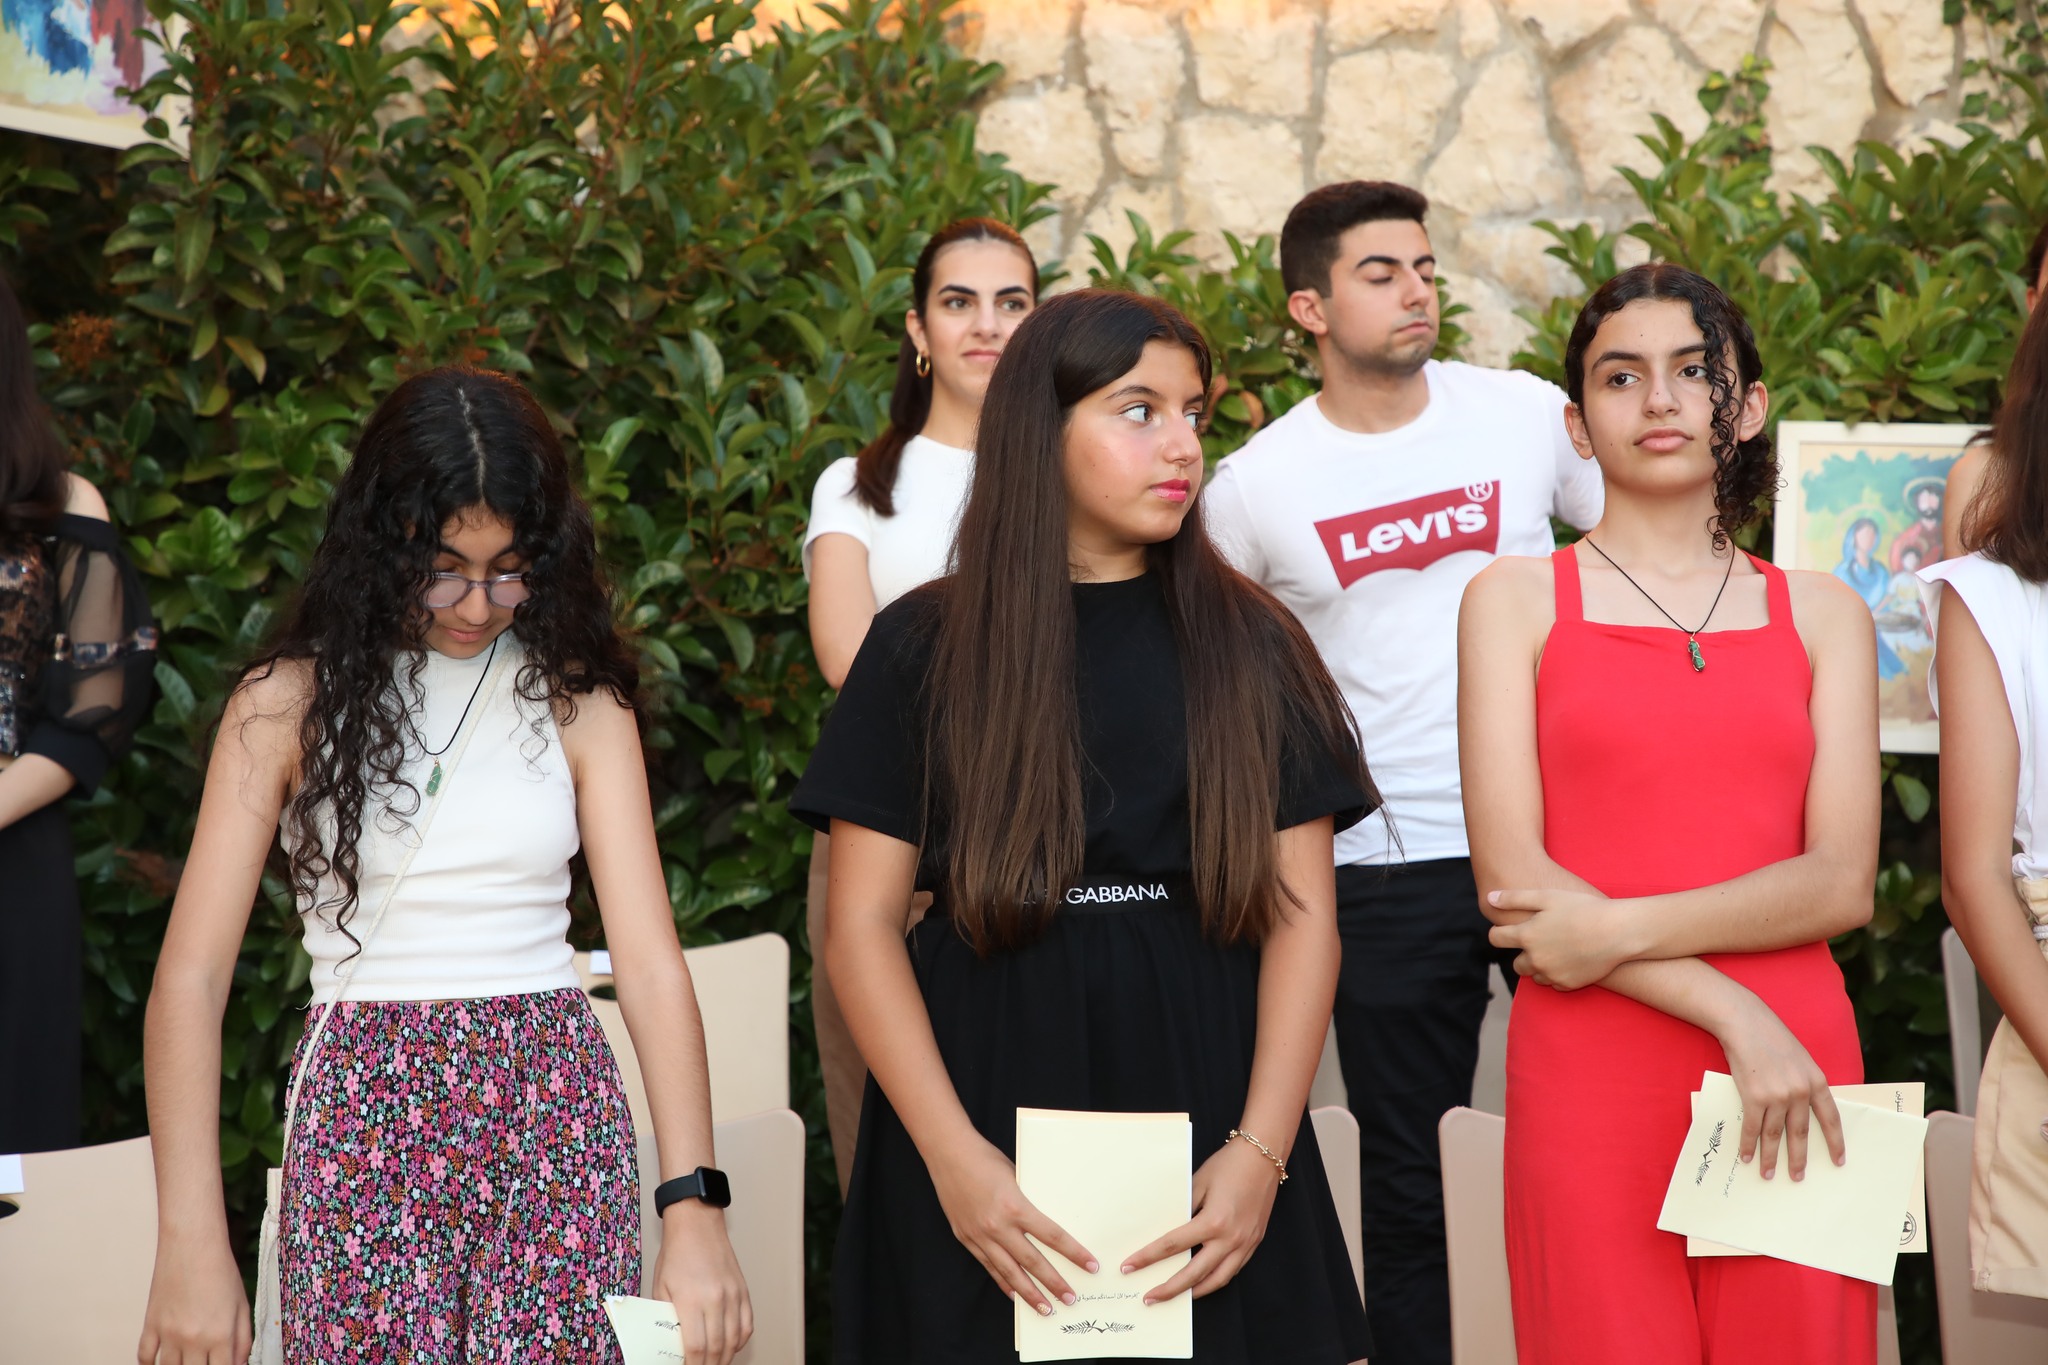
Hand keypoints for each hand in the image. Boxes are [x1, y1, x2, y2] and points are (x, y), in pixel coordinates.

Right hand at [136, 1235, 249, 1364]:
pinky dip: (149, 1364)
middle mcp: (193, 1340)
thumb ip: (243, 1339)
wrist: (193, 1245)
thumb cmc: (221, 1271)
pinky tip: (158, 1362)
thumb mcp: (242, 1305)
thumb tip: (240, 1364)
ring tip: (186, 1360)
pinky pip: (144, 1357)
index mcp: (221, 1336)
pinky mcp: (150, 1325)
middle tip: (204, 1360)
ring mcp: (168, 1334)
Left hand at [652, 1201, 752, 1364]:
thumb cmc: (677, 1254)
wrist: (697, 1225)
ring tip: (715, 1363)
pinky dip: (740, 1340)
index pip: (696, 1346)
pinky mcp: (742, 1290)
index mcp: (691, 1300)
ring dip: (725, 1357)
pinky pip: (747, 1324)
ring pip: (734, 1339)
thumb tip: (668, 1341)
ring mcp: (733, 1295)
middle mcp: (716, 1299)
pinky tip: (731, 1346)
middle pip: (717, 1348)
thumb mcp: (661, 1287)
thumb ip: (666, 1316)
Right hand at [928, 1131, 1096, 1316]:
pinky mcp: (966, 1238)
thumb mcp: (1017, 1175)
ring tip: (1045, 1309)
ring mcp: (980, 1236)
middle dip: (1054, 1283)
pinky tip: (1014, 1294)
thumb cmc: (985, 1158)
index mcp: (1015, 1207)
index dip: (1074, 1253)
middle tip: (1071, 1299)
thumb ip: (1029, 1200)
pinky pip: (988, 1266)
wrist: (948, 1154)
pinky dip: (1003, 1282)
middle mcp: (998, 1227)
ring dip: (1029, 1293)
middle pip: (1033, 1262)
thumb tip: (1046, 1217)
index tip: (1090, 1265)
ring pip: (1010, 1272)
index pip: (1052, 1236)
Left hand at [1121, 1131, 1280, 1303]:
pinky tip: (1203, 1281)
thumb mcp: (1198, 1183)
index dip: (1148, 1258)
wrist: (1263, 1158)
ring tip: (1176, 1297)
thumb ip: (1183, 1208)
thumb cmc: (1229, 1165)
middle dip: (1169, 1289)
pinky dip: (1215, 1280)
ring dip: (1195, 1292)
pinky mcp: (1253, 1243)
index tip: (1129, 1267)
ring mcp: (1244, 1244)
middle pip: (1194, 1274)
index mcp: (1213, 1222)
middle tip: (1149, 1298)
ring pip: (1217, 1280)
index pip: (1172, 1246)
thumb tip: (1166, 1227)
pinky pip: (1233, 1270)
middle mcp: (1230, 1239)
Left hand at [1486, 889, 1640, 989]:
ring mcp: (1551, 974)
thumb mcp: (1547, 897)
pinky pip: (1554, 983)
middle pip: (1515, 963)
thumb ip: (1515, 898)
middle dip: (1524, 953)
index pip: (1496, 939)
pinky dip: (1558, 974)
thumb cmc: (1582, 909)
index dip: (1500, 934)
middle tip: (1543, 940)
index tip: (1509, 931)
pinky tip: (1571, 959)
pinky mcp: (1568, 985)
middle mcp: (1535, 959)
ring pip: (1534, 975)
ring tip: (1559, 949)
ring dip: (1540, 965)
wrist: (1618, 932)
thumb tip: (1489, 899)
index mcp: (1526, 936)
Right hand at [1714, 995, 1846, 1180]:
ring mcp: (1777, 1095)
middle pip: (1800, 1133)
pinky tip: (1747, 1156)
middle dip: (1799, 1159)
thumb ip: (1804, 1084)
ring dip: (1770, 1158)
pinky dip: (1749, 1144)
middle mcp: (1800, 1092)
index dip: (1835, 1142)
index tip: (1838, 1161)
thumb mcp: (1800, 1059)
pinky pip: (1753, 1127)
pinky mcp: (1754, 1096)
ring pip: (1775, 1135)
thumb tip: (1801, 1113)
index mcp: (1816, 1081)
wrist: (1745, 1022)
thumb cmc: (1771, 1038)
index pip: (1831, 1119)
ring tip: (1768, 1174)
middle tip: (1798, 1178)